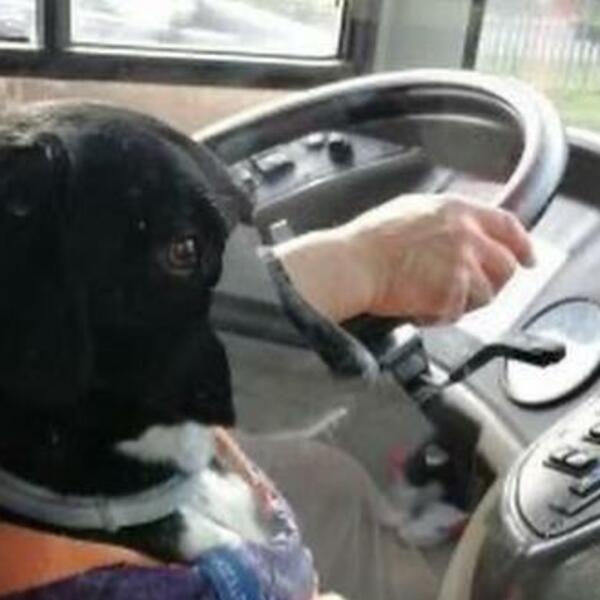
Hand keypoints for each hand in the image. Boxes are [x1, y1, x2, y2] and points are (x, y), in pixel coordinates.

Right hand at [274, 195, 533, 323]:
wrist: (353, 263)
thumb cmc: (369, 240)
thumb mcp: (412, 210)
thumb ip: (446, 218)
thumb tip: (461, 229)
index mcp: (457, 211)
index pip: (508, 225)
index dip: (522, 244)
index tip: (527, 258)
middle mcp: (465, 236)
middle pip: (506, 265)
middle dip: (495, 281)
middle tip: (476, 289)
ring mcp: (460, 266)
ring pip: (487, 294)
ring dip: (466, 301)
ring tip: (438, 300)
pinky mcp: (451, 294)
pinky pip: (460, 313)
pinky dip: (442, 315)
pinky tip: (422, 309)